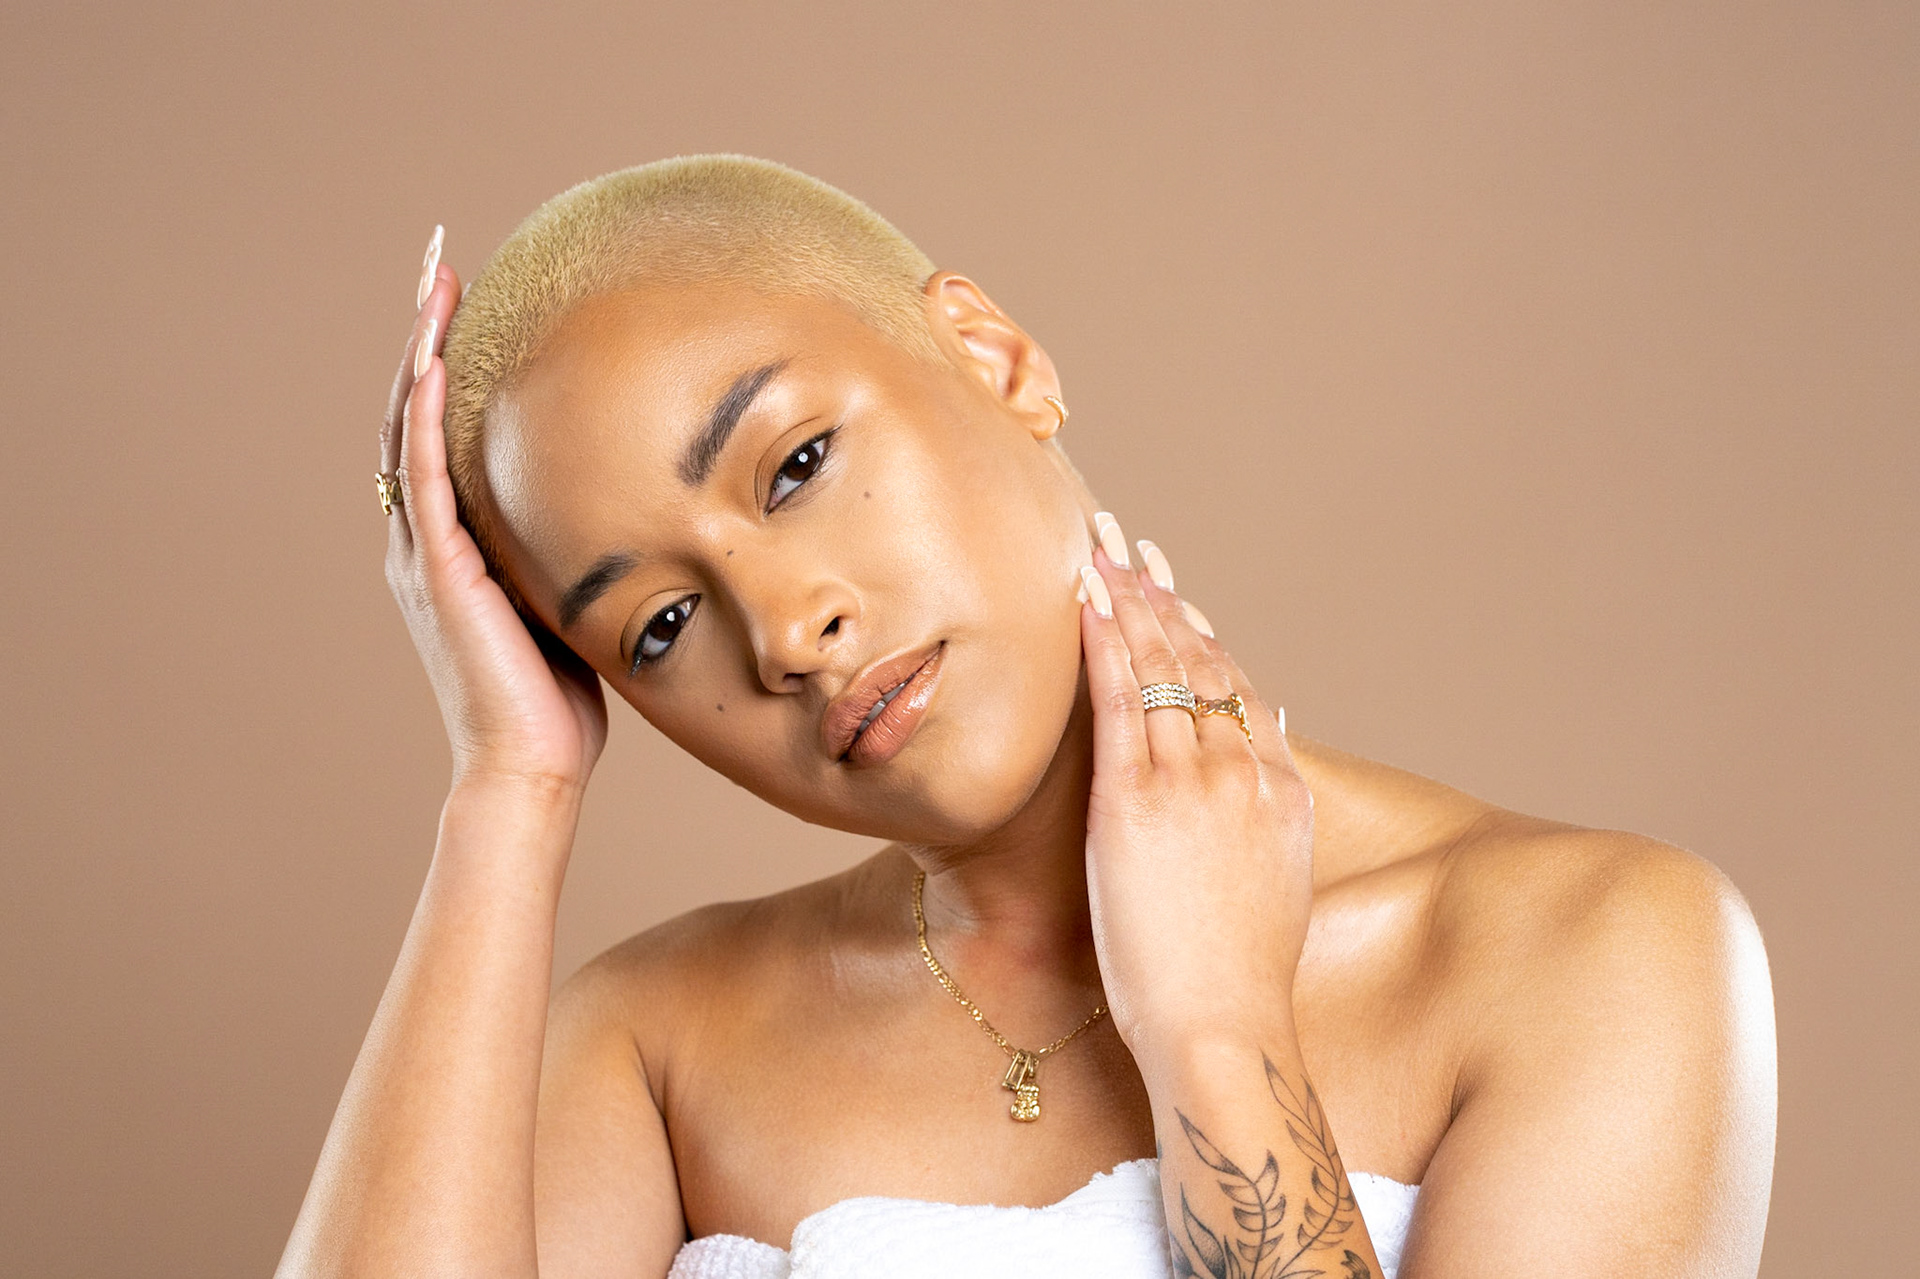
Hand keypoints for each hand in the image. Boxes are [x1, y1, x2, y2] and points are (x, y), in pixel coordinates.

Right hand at [381, 229, 607, 798]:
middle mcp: (425, 540)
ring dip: (420, 351)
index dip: (447, 364)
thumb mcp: (568, 598)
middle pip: (412, 411)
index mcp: (453, 545)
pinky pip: (423, 477)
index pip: (441, 433)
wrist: (529, 767)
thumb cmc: (557, 699)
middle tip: (438, 263)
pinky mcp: (439, 571)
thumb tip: (630, 504)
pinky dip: (424, 417)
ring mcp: (424, 553)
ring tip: (433, 283)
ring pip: (408, 428)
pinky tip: (435, 363)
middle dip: (426, 334)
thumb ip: (572, 547)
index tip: (466, 301)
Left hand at [1076, 515, 1312, 1065]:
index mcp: (1283, 792)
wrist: (1225, 1027)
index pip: (1239, 690)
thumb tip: (1270, 751)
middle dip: (1162, 597)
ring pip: (1160, 666)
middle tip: (1130, 546)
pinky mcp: (1138, 798)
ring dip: (1129, 600)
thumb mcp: (1276, 883)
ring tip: (1100, 552)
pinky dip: (1105, 640)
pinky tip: (1087, 600)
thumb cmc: (1240, 978)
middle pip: (1200, 661)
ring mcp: (1193, 779)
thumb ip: (1272, 814)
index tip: (1176, 596)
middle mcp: (1244, 770)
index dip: (1203, 636)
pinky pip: (1121, 697)